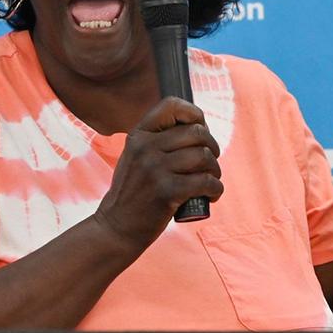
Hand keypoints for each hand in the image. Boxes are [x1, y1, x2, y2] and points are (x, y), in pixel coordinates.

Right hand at [95, 97, 222, 248]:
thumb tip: (200, 127)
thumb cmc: (134, 193)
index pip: (172, 105)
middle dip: (212, 148)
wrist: (116, 227)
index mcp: (139, 135)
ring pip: (204, 156)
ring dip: (215, 170)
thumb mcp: (136, 157)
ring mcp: (155, 169)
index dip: (195, 114)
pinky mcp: (167, 191)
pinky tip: (210, 196)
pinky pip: (206, 181)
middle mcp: (146, 147)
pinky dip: (216, 189)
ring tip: (210, 181)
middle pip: (197, 133)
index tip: (201, 131)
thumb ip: (159, 141)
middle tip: (210, 164)